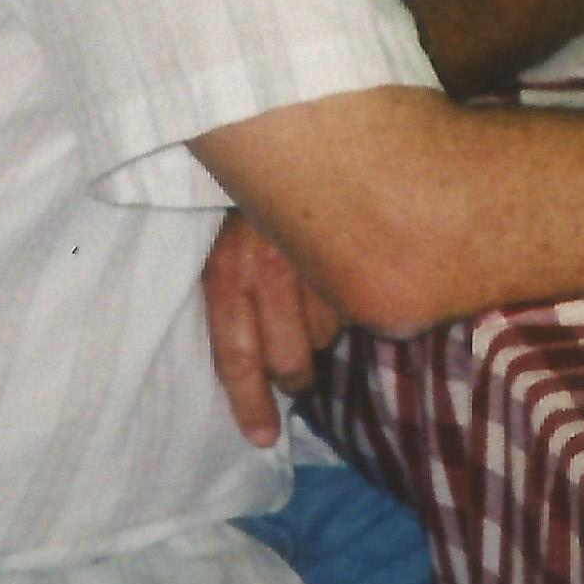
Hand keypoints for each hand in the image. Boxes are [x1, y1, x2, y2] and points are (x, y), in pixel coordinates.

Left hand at [203, 209, 341, 447]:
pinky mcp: (355, 248)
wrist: (296, 143)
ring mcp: (315, 258)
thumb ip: (235, 309)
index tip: (262, 440)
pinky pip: (357, 304)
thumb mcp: (227, 255)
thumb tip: (261, 378)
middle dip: (295, 373)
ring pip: (327, 334)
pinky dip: (351, 303)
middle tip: (298, 372)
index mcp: (226, 273)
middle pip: (289, 360)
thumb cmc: (254, 216)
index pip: (235, 355)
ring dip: (324, 329)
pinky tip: (343, 276)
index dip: (249, 403)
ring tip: (317, 298)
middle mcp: (267, 268)